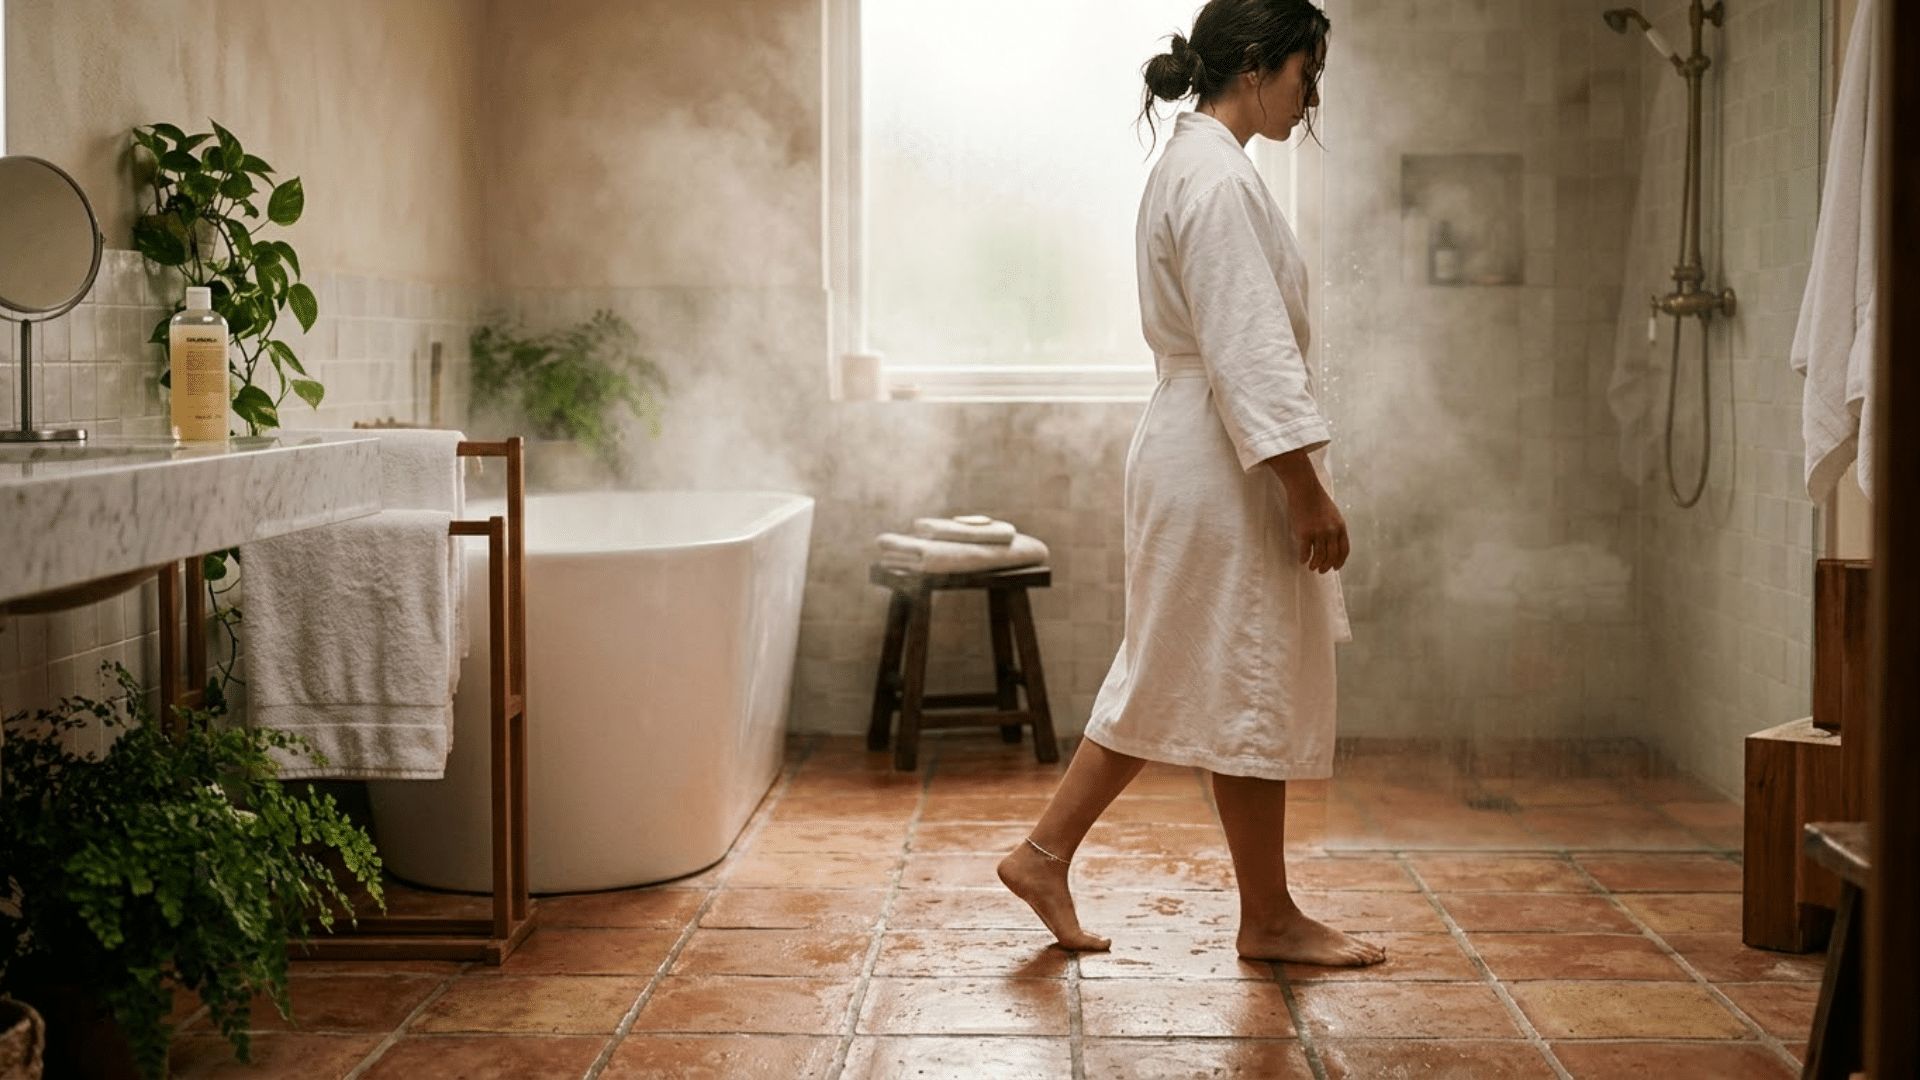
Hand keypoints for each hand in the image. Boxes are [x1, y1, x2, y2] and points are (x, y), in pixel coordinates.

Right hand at [1265, 447, 1349, 573]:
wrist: (1305, 489)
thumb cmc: (1317, 499)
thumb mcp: (1333, 514)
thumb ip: (1335, 528)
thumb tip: (1332, 543)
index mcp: (1341, 527)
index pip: (1344, 550)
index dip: (1340, 561)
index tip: (1335, 567)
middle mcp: (1332, 532)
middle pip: (1332, 556)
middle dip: (1327, 566)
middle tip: (1321, 570)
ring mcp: (1318, 533)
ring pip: (1319, 557)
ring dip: (1315, 565)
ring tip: (1311, 567)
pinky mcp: (1304, 533)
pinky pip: (1305, 552)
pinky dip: (1304, 558)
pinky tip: (1302, 560)